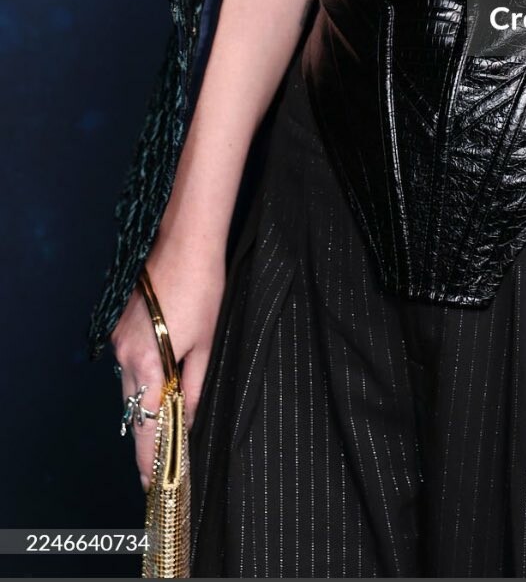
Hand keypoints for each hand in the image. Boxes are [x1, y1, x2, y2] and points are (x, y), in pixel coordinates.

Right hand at [109, 235, 225, 489]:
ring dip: (144, 403)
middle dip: (147, 434)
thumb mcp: (207, 341)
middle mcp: (125, 355)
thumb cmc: (203, 288)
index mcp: (148, 362)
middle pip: (133, 407)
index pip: (146, 422)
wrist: (185, 241)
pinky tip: (156, 384)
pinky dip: (141, 377)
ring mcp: (118, 339)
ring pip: (130, 385)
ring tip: (162, 429)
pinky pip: (128, 363)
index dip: (149, 456)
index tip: (152, 483)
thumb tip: (189, 418)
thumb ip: (194, 384)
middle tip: (159, 465)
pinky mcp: (119, 325)